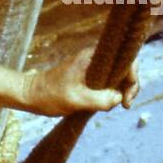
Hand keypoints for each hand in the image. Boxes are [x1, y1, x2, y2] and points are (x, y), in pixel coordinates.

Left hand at [23, 47, 139, 115]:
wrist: (29, 95)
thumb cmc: (50, 95)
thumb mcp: (76, 100)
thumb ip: (100, 99)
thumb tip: (118, 98)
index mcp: (93, 56)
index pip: (127, 60)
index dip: (133, 78)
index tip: (125, 99)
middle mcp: (95, 57)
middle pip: (125, 67)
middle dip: (129, 86)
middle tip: (123, 105)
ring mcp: (92, 66)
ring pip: (117, 75)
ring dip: (120, 90)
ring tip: (115, 105)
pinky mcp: (88, 75)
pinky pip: (107, 81)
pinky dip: (110, 92)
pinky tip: (106, 103)